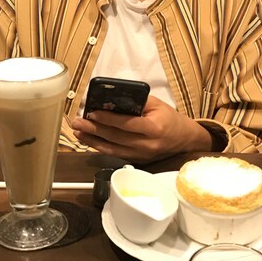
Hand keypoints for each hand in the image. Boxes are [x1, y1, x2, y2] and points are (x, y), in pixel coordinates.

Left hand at [70, 95, 214, 162]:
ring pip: (113, 149)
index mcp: (154, 128)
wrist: (183, 139)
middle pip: (116, 137)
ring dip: (92, 141)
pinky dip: (100, 148)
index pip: (127, 124)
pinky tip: (89, 141)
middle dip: (94, 129)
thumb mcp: (157, 104)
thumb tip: (112, 99)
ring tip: (78, 132)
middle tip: (77, 122)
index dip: (109, 119)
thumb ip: (137, 102)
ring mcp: (141, 155)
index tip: (92, 112)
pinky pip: (115, 154)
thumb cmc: (169, 118)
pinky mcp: (137, 160)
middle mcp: (147, 144)